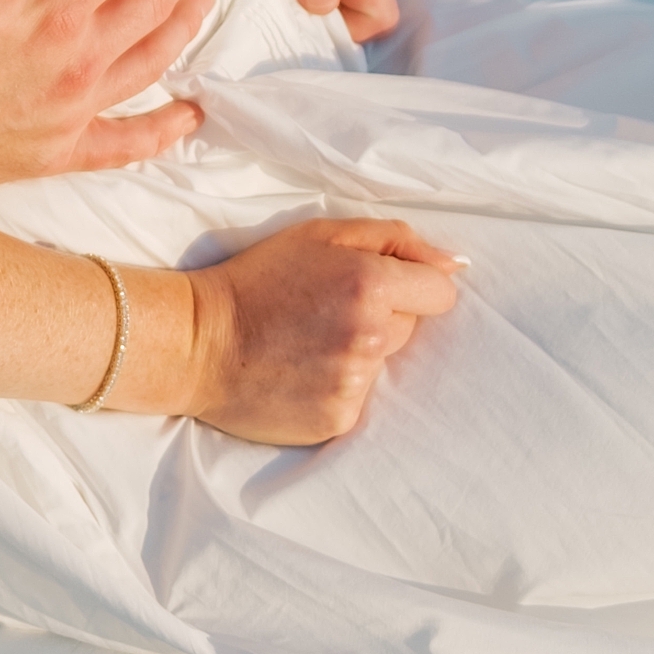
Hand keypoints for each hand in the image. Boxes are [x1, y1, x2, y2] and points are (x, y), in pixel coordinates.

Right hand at [172, 218, 462, 442]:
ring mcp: (357, 383)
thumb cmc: (258, 279)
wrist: (198, 341)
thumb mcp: (318, 235)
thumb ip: (393, 239)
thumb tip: (455, 263)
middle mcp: (371, 335)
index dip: (411, 285)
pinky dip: (340, 386)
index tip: (375, 285)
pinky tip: (303, 373)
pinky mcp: (342, 419)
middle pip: (413, 328)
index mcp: (370, 283)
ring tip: (309, 342)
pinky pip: (362, 399)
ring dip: (360, 352)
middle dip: (382, 317)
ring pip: (386, 364)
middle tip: (326, 310)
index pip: (441, 293)